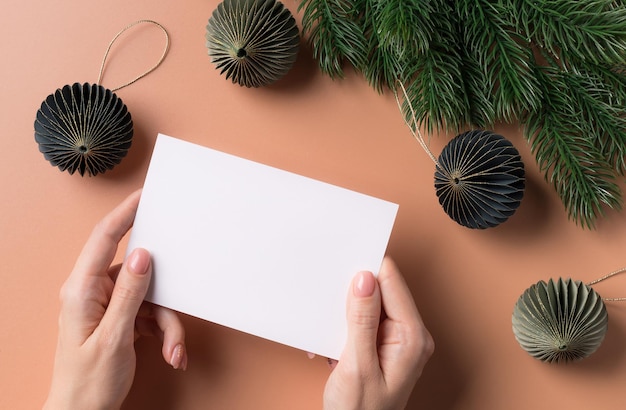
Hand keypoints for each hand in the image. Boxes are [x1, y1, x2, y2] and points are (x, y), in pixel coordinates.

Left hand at [44, 190, 186, 409]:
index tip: (145, 195)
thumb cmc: (88, 382)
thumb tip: (142, 254)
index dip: (125, 213)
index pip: (104, 238)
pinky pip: (150, 312)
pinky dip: (163, 331)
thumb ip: (130, 293)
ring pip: (150, 296)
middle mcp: (93, 291)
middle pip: (139, 274)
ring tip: (172, 349)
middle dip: (163, 298)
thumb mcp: (114, 337)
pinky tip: (168, 351)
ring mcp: (107, 304)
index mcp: (82, 289)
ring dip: (166, 324)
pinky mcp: (119, 317)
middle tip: (173, 317)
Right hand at [323, 257, 433, 409]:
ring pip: (373, 304)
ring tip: (336, 336)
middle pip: (383, 290)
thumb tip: (365, 279)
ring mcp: (400, 340)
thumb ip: (362, 320)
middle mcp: (412, 335)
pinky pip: (367, 320)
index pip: (392, 282)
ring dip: (348, 311)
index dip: (367, 270)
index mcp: (412, 337)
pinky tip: (337, 344)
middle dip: (355, 292)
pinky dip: (347, 325)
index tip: (345, 264)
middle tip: (334, 305)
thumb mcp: (357, 365)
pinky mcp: (386, 345)